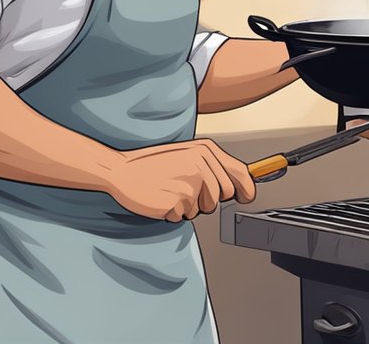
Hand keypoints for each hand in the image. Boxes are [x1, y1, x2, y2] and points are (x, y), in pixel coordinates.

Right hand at [104, 138, 255, 221]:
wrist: (122, 171)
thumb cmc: (153, 165)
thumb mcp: (187, 155)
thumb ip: (213, 166)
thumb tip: (241, 187)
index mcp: (205, 151)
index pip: (238, 173)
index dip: (246, 188)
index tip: (247, 197)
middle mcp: (202, 165)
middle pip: (222, 196)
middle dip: (207, 199)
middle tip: (185, 190)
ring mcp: (190, 184)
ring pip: (204, 209)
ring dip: (189, 207)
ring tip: (171, 191)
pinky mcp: (178, 202)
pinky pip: (184, 217)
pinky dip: (173, 213)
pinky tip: (161, 199)